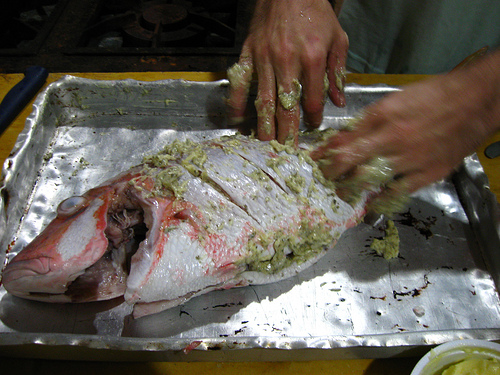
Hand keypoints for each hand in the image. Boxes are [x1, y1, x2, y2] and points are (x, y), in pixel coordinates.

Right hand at [227, 0, 347, 143]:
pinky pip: (240, 80)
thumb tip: (338, 101)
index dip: (313, 118)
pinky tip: (236, 117)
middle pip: (286, 106)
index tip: (312, 127)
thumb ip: (338, 71)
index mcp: (311, 59)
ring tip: (264, 143)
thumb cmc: (314, 12)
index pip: (312, 100)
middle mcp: (286, 62)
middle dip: (286, 132)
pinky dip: (236, 100)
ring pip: (263, 99)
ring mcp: (264, 59)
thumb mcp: (337, 37)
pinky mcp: (248, 53)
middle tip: (286, 151)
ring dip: (264, 124)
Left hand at [311, 51, 499, 205]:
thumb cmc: (433, 96)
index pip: (343, 140)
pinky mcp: (428, 173)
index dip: (323, 153)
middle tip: (323, 180)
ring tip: (341, 192)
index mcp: (381, 116)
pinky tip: (371, 203)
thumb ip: (366, 122)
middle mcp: (392, 138)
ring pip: (368, 180)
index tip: (313, 161)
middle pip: (349, 162)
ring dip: (350, 188)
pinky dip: (381, 199)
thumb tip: (341, 137)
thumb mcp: (393, 101)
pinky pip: (397, 193)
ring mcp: (410, 159)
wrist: (475, 100)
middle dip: (330, 174)